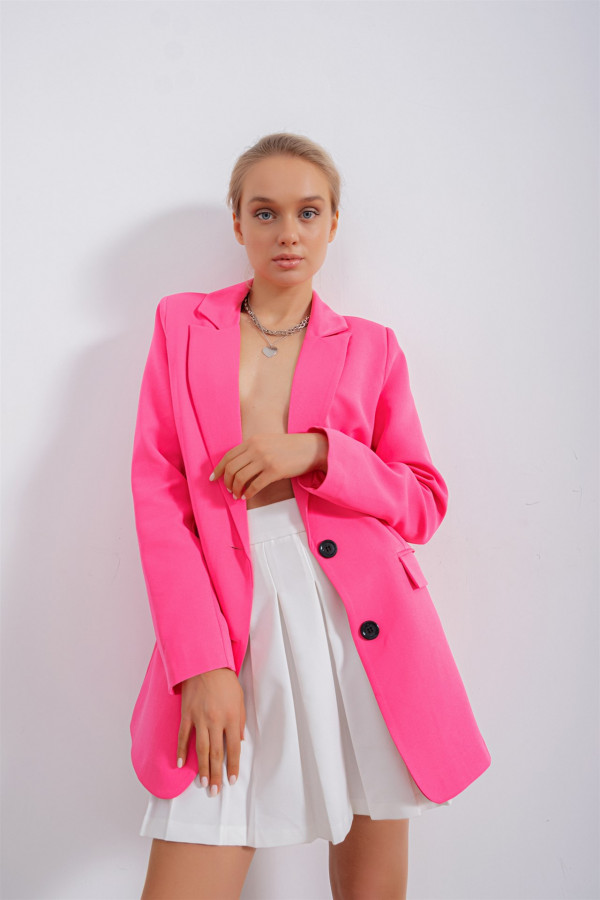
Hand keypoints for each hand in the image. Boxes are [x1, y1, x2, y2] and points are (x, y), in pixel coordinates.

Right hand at [176, 667, 245, 795]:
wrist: (206, 663)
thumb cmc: (225, 682)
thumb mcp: (240, 700)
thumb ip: (240, 722)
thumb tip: (239, 742)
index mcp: (231, 718)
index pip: (234, 748)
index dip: (233, 766)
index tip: (231, 780)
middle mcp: (215, 721)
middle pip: (216, 753)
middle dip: (216, 774)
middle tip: (214, 792)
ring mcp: (199, 718)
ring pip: (201, 749)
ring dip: (202, 768)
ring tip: (203, 784)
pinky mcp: (186, 714)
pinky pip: (183, 736)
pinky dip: (182, 751)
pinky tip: (182, 764)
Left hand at [209, 432, 327, 501]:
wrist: (310, 448)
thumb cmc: (289, 447)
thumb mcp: (267, 443)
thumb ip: (252, 450)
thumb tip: (237, 467)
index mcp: (252, 440)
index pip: (228, 456)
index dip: (219, 469)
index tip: (213, 478)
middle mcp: (256, 448)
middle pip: (232, 468)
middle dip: (227, 482)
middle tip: (229, 490)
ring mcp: (265, 459)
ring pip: (241, 478)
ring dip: (236, 489)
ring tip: (237, 495)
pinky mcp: (274, 471)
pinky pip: (255, 485)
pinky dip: (248, 493)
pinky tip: (247, 497)